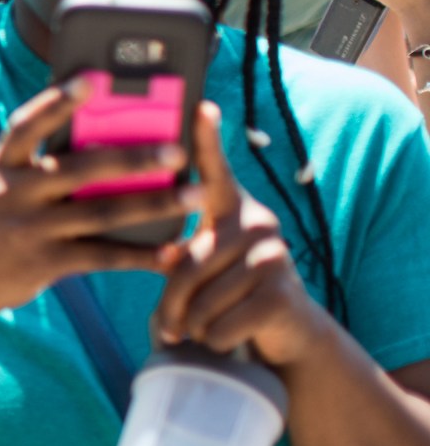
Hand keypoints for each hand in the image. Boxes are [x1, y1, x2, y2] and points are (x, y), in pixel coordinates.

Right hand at [0, 79, 196, 320]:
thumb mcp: (3, 185)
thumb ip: (41, 164)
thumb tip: (105, 135)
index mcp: (3, 164)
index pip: (28, 124)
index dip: (58, 99)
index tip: (93, 78)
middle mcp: (13, 192)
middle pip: (81, 168)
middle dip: (134, 157)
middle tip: (179, 151)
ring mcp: (28, 229)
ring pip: (102, 212)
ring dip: (154, 204)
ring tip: (196, 195)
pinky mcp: (44, 263)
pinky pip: (102, 256)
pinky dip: (141, 254)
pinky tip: (172, 250)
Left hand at [151, 103, 332, 369]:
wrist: (284, 332)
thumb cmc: (224, 292)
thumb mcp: (201, 264)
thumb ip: (177, 251)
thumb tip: (160, 250)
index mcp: (230, 208)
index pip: (214, 170)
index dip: (206, 140)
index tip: (201, 105)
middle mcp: (256, 222)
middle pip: (187, 264)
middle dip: (171, 306)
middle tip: (168, 327)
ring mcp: (273, 255)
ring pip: (202, 300)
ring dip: (192, 326)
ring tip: (200, 330)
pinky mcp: (283, 293)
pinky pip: (222, 324)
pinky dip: (214, 340)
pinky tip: (225, 338)